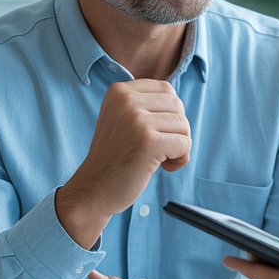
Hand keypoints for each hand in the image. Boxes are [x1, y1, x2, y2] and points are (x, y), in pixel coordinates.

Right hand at [56, 79, 190, 247]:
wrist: (94, 189)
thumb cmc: (115, 157)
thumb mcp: (122, 119)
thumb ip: (145, 105)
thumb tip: (179, 102)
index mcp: (119, 91)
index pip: (166, 89)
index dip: (169, 113)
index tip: (154, 132)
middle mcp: (126, 100)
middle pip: (177, 106)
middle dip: (176, 130)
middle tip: (159, 149)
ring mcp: (136, 120)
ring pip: (183, 125)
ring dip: (179, 146)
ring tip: (159, 158)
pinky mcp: (149, 141)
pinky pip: (184, 144)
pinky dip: (180, 159)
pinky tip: (164, 167)